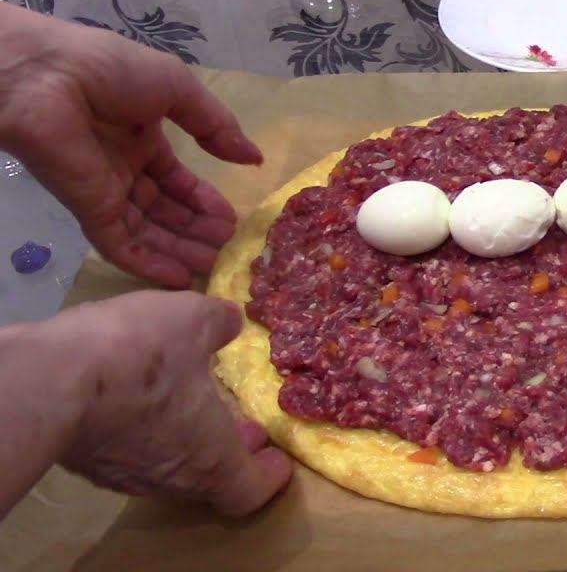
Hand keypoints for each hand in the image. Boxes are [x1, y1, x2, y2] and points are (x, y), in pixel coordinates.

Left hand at [0, 3, 261, 287]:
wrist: (46, 77)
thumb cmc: (111, 71)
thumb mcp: (177, 87)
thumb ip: (216, 125)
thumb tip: (254, 158)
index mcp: (141, 136)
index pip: (176, 179)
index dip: (203, 200)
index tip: (232, 219)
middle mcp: (123, 168)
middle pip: (165, 210)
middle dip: (196, 229)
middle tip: (228, 248)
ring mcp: (104, 191)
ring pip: (147, 230)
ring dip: (179, 250)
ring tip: (213, 264)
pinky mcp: (88, 209)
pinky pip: (119, 243)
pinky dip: (147, 263)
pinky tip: (178, 277)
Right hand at [53, 291, 291, 515]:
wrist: (46, 380)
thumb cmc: (139, 356)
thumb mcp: (192, 319)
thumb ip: (218, 322)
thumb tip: (230, 320)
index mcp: (209, 458)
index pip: (248, 491)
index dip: (269, 476)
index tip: (277, 457)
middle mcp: (170, 478)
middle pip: (211, 481)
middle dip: (232, 451)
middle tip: (244, 427)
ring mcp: (124, 474)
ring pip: (169, 468)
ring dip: (190, 441)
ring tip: (196, 405)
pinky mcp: (88, 459)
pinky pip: (131, 454)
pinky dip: (151, 433)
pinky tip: (144, 396)